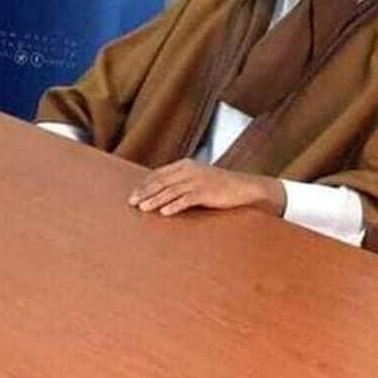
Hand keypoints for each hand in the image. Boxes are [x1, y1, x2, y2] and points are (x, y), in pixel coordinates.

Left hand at [128, 159, 285, 216]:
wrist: (245, 187)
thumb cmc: (220, 186)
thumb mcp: (198, 178)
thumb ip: (181, 181)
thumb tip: (160, 193)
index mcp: (186, 165)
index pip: (159, 174)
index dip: (144, 184)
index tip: (133, 194)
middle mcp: (190, 170)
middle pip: (161, 181)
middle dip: (145, 192)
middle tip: (132, 203)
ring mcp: (198, 181)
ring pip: (171, 191)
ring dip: (155, 200)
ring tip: (143, 208)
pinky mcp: (206, 192)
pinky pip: (186, 199)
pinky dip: (174, 206)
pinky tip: (164, 212)